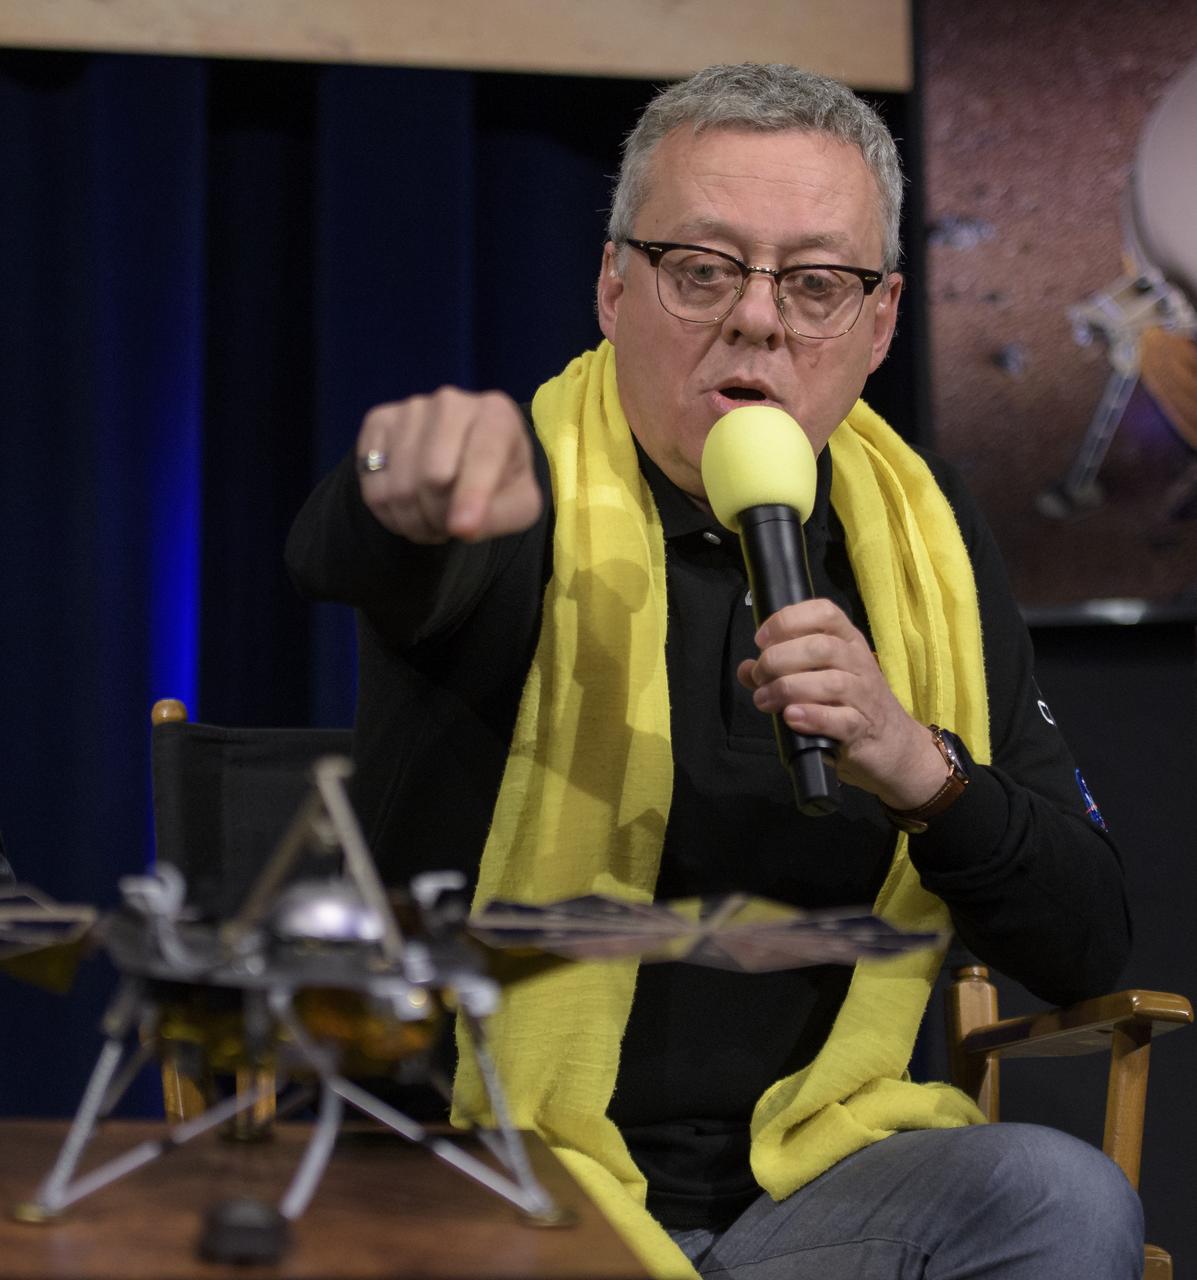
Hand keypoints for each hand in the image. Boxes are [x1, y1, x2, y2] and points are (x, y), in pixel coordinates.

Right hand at [356, 388, 542, 543]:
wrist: (465, 457)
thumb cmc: (498, 480)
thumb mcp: (519, 503)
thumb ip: (503, 515)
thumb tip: (465, 527)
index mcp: (497, 414)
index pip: (482, 455)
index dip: (471, 495)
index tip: (463, 528)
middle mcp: (451, 402)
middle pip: (433, 477)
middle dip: (440, 517)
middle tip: (449, 526)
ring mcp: (411, 408)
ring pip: (399, 487)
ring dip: (414, 521)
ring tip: (431, 521)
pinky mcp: (379, 421)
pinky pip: (372, 485)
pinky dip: (389, 514)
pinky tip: (408, 509)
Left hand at [735, 598, 948, 809]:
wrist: (893, 746)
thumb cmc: (849, 706)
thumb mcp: (816, 681)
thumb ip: (779, 672)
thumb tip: (746, 668)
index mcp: (847, 641)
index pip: (824, 613)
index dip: (788, 620)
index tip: (762, 640)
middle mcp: (858, 662)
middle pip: (821, 647)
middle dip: (779, 660)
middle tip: (759, 677)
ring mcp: (865, 696)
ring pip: (830, 682)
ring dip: (789, 689)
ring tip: (765, 700)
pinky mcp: (864, 729)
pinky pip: (841, 719)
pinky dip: (813, 717)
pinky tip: (792, 717)